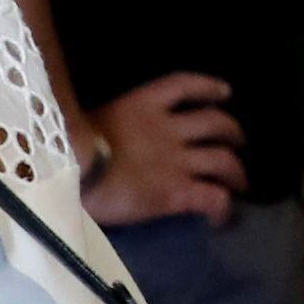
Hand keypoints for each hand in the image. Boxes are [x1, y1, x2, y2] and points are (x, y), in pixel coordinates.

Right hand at [82, 72, 245, 227]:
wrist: (66, 172)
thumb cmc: (64, 148)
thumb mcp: (87, 122)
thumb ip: (108, 125)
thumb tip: (104, 137)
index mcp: (143, 105)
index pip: (183, 84)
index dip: (208, 87)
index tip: (225, 92)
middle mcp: (168, 129)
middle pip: (217, 123)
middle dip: (233, 133)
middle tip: (238, 144)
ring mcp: (177, 161)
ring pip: (225, 161)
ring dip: (238, 172)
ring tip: (240, 182)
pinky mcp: (178, 192)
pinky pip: (214, 198)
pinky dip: (223, 208)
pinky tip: (220, 218)